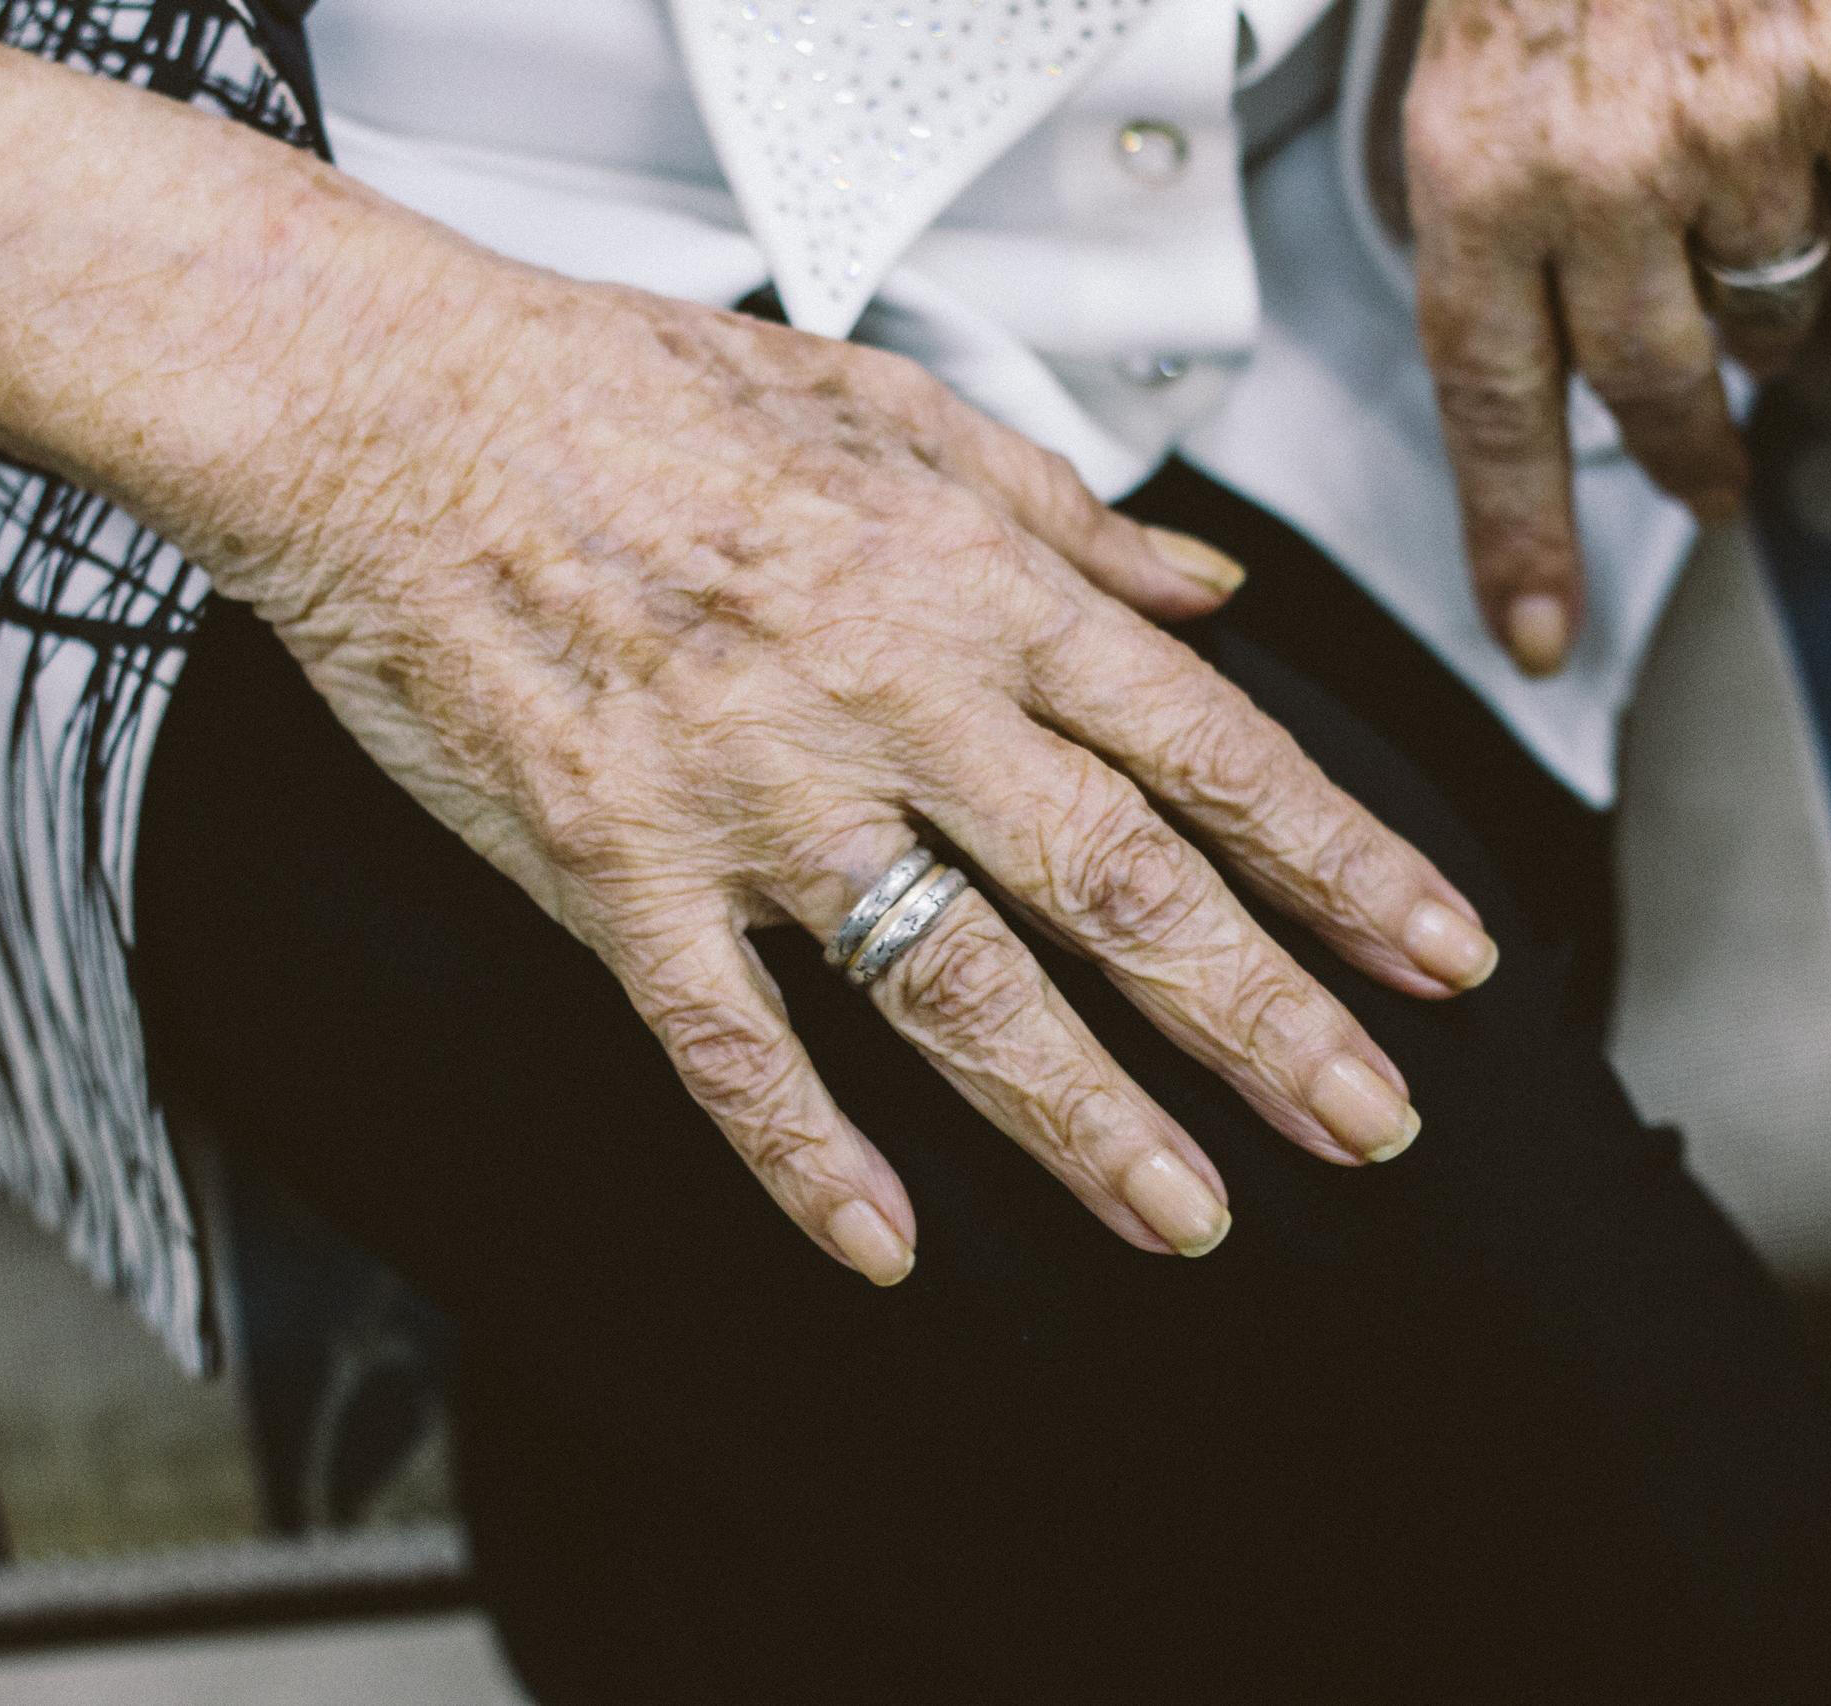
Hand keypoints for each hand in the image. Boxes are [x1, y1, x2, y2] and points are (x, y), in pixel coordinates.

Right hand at [207, 265, 1499, 1283]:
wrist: (393, 408)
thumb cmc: (629, 394)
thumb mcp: (884, 406)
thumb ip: (1061, 517)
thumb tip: (1208, 591)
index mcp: (966, 586)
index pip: (1204, 745)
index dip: (1340, 859)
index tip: (1438, 951)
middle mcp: (886, 698)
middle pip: (1118, 884)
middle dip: (1264, 1017)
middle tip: (1370, 1122)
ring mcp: (750, 797)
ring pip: (951, 983)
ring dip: (1083, 1113)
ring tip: (1189, 1213)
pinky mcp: (616, 871)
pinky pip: (727, 1041)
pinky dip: (804, 1153)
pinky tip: (884, 1244)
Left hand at [1401, 0, 1830, 673]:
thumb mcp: (1457, 54)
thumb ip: (1487, 190)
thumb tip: (1524, 321)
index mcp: (1475, 173)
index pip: (1489, 404)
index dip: (1516, 533)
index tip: (1539, 635)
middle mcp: (1602, 175)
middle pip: (1649, 388)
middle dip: (1680, 458)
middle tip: (1702, 489)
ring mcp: (1736, 128)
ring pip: (1770, 303)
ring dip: (1769, 319)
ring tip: (1764, 304)